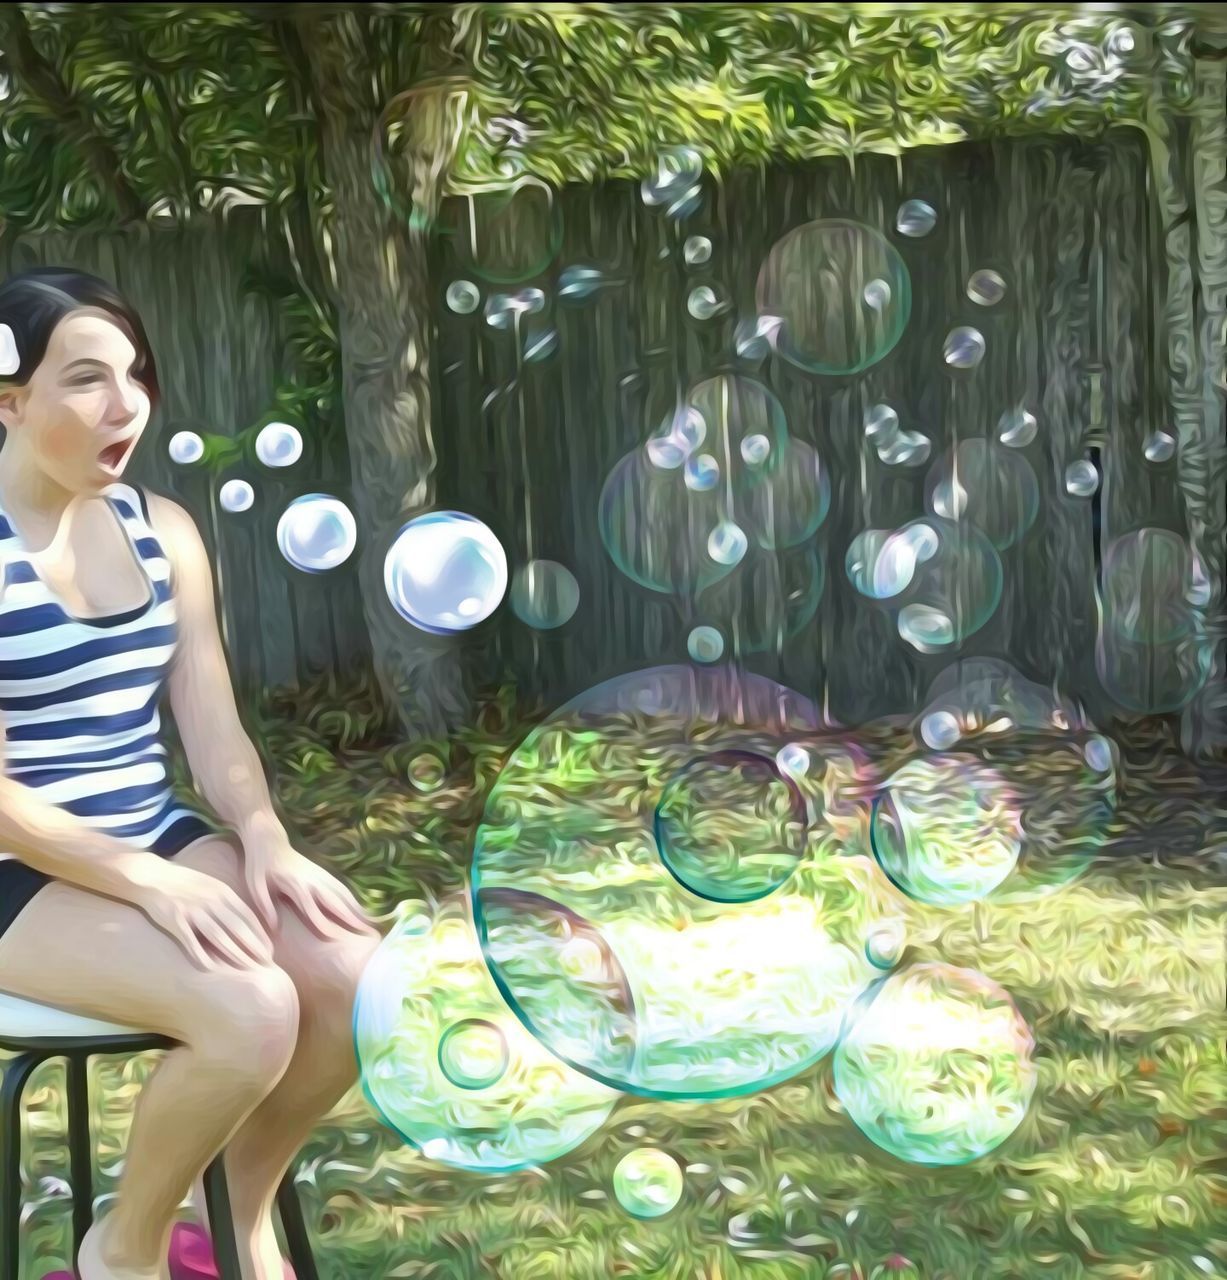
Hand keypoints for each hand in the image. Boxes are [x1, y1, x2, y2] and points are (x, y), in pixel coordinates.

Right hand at [133, 860, 275, 971]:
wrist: (152, 875)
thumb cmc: (184, 884)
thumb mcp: (211, 886)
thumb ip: (227, 901)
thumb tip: (246, 920)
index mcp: (222, 892)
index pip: (247, 917)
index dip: (260, 935)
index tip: (270, 950)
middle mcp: (211, 900)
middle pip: (237, 927)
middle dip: (254, 946)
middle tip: (267, 963)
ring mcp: (193, 910)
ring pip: (218, 935)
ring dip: (235, 953)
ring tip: (248, 968)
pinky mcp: (175, 919)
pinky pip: (190, 940)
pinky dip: (201, 954)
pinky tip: (211, 968)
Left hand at [242, 838, 377, 940]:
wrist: (269, 838)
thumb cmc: (259, 865)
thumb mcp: (255, 886)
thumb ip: (265, 907)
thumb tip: (274, 928)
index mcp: (296, 886)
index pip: (314, 910)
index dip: (326, 925)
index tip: (339, 939)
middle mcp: (313, 881)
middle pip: (337, 902)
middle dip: (352, 918)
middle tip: (368, 932)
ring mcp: (320, 876)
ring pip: (344, 894)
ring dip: (358, 908)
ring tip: (372, 923)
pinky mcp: (322, 872)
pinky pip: (342, 888)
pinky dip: (354, 899)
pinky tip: (361, 909)